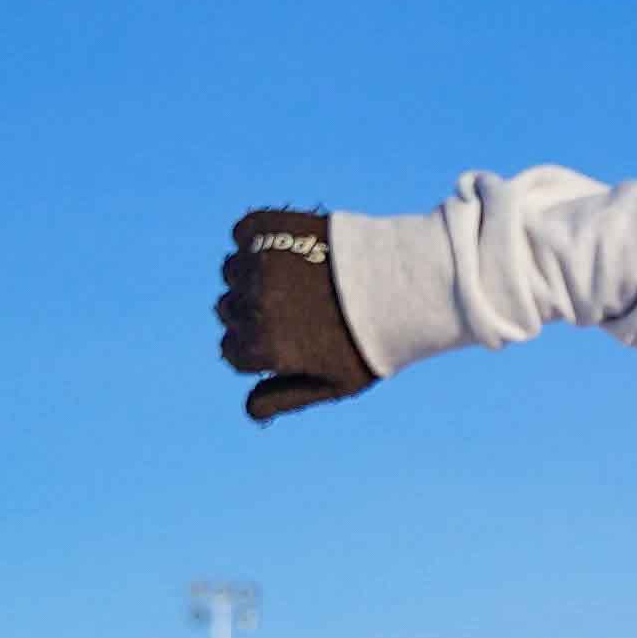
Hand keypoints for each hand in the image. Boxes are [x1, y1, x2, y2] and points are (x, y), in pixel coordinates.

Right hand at [219, 208, 373, 421]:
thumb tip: (249, 410)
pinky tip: (293, 250)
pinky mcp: (268, 228)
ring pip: (233, 271)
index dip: (260, 349)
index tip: (289, 339)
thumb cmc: (374, 341)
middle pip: (228, 311)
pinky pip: (244, 233)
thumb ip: (286, 397)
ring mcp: (259, 263)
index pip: (232, 351)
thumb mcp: (335, 383)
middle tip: (299, 308)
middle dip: (255, 313)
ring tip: (300, 279)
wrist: (408, 284)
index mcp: (265, 347)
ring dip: (255, 275)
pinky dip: (258, 238)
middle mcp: (254, 304)